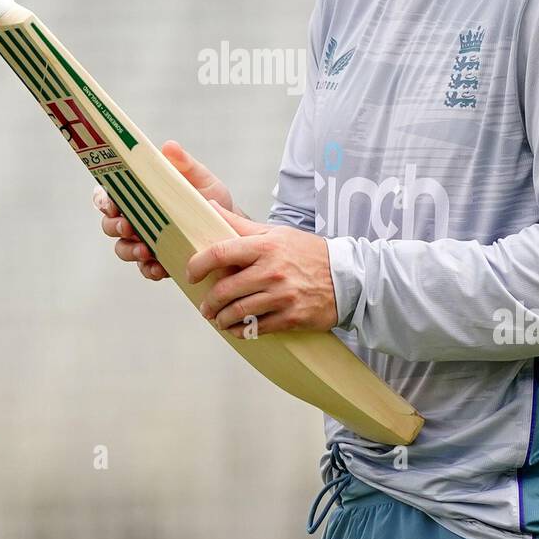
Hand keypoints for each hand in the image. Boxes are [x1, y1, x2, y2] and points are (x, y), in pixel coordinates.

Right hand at [92, 140, 236, 281]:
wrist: (231, 228)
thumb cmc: (211, 199)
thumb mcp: (201, 179)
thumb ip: (184, 164)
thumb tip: (169, 146)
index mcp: (140, 195)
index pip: (109, 195)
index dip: (103, 200)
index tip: (110, 203)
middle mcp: (136, 219)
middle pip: (109, 224)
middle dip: (114, 226)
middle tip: (128, 226)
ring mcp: (144, 242)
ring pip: (123, 248)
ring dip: (129, 249)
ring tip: (145, 250)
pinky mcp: (157, 262)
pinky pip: (145, 269)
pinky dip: (149, 269)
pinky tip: (159, 267)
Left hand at [187, 202, 337, 337]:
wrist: (347, 277)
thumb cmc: (307, 253)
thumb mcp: (276, 233)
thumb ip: (241, 224)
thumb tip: (211, 207)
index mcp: (265, 246)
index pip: (221, 253)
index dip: (198, 264)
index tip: (191, 274)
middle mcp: (272, 271)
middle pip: (225, 289)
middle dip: (208, 302)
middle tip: (205, 306)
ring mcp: (282, 296)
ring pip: (238, 312)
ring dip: (222, 319)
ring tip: (218, 319)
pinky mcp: (291, 317)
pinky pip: (256, 328)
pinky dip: (241, 331)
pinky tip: (237, 329)